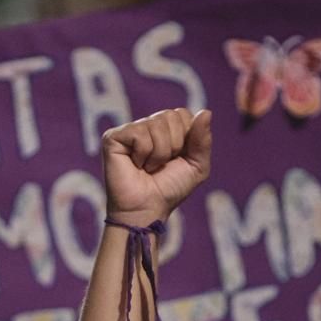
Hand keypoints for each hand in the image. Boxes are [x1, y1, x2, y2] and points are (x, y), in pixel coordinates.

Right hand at [100, 108, 213, 227]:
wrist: (147, 209)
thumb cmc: (169, 189)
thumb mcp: (197, 167)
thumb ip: (203, 140)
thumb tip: (206, 112)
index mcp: (167, 128)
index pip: (183, 114)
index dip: (186, 139)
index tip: (176, 158)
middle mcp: (147, 125)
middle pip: (171, 116)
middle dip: (173, 146)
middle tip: (160, 165)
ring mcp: (129, 130)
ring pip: (156, 125)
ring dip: (159, 154)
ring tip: (148, 167)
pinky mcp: (113, 137)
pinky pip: (140, 134)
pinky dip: (143, 154)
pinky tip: (135, 165)